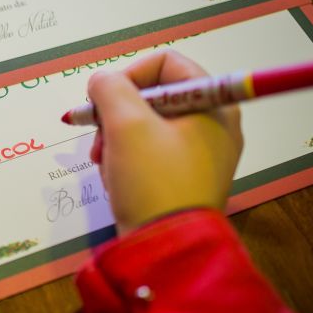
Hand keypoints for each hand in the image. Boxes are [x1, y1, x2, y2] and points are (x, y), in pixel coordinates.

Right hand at [87, 50, 242, 233]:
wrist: (165, 249)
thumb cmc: (153, 180)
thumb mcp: (126, 124)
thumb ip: (109, 88)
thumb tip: (101, 81)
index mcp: (213, 105)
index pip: (167, 63)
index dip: (130, 73)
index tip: (104, 98)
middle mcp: (213, 126)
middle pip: (154, 96)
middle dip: (117, 112)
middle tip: (98, 134)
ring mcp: (199, 155)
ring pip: (145, 125)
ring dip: (115, 137)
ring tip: (104, 161)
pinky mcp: (182, 179)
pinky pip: (149, 153)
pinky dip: (125, 159)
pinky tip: (115, 178)